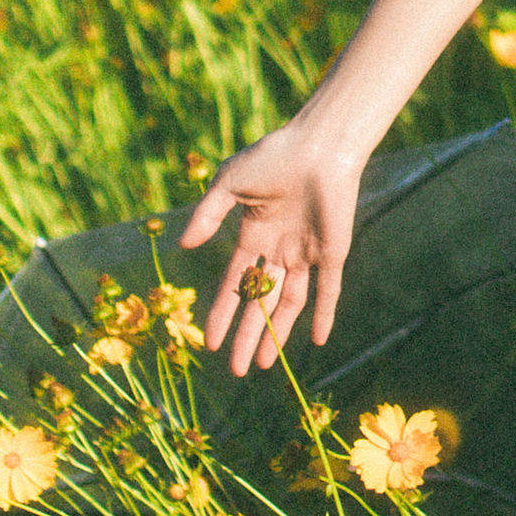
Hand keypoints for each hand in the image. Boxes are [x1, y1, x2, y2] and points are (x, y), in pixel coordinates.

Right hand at [178, 121, 360, 377]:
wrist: (319, 145)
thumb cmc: (274, 155)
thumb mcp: (230, 183)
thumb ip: (207, 214)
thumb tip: (183, 246)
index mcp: (254, 234)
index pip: (234, 283)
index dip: (222, 314)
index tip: (209, 343)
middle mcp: (280, 248)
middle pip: (259, 303)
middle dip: (247, 336)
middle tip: (237, 370)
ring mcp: (306, 252)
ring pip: (289, 304)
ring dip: (277, 334)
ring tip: (263, 365)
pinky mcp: (332, 251)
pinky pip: (328, 290)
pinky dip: (323, 314)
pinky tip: (317, 340)